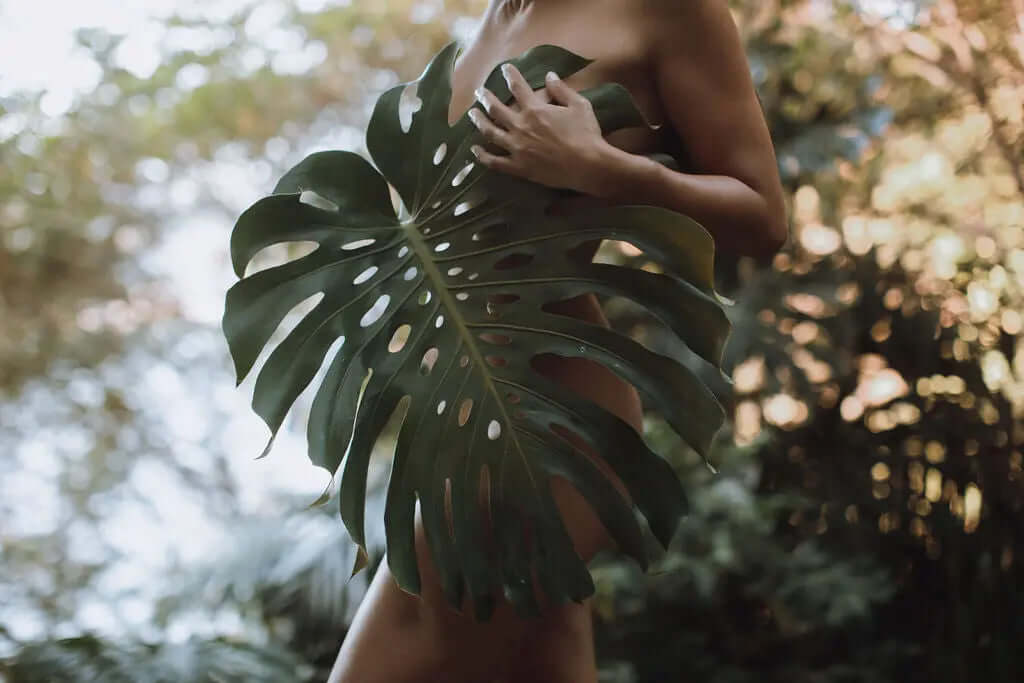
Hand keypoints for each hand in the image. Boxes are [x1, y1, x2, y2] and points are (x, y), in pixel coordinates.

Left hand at [468, 63, 609, 193]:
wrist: (587, 165)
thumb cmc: (586, 134)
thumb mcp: (579, 105)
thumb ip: (561, 89)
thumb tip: (549, 75)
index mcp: (535, 110)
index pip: (517, 87)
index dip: (510, 75)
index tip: (504, 69)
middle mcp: (521, 126)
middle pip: (496, 109)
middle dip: (485, 97)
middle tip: (479, 92)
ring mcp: (517, 148)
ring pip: (490, 132)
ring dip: (479, 121)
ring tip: (472, 114)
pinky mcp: (518, 167)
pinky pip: (494, 162)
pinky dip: (482, 156)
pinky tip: (475, 150)